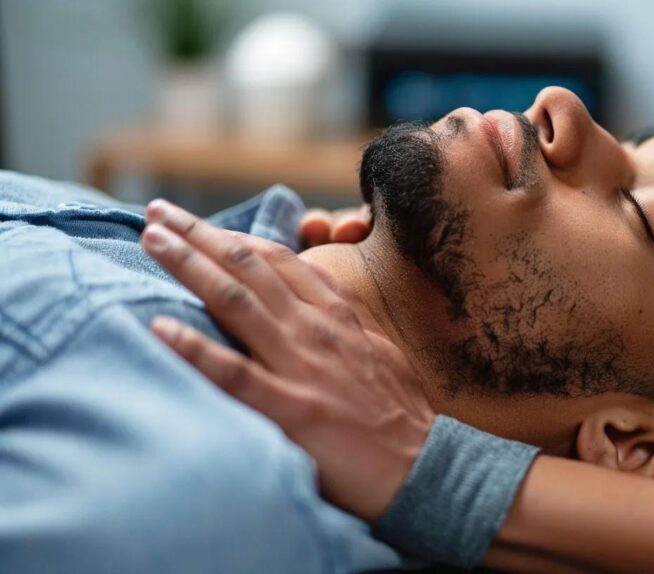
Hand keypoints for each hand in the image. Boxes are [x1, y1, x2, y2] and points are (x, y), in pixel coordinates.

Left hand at [140, 199, 434, 521]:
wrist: (425, 466)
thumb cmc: (400, 415)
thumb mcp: (378, 351)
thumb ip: (341, 325)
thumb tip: (312, 305)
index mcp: (336, 315)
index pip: (277, 260)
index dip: (232, 236)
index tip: (193, 221)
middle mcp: (316, 330)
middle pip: (249, 267)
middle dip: (199, 235)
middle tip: (156, 211)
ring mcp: (303, 367)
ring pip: (237, 303)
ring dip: (190, 267)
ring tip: (151, 241)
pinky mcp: (293, 409)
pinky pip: (236, 374)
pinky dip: (196, 349)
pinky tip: (160, 328)